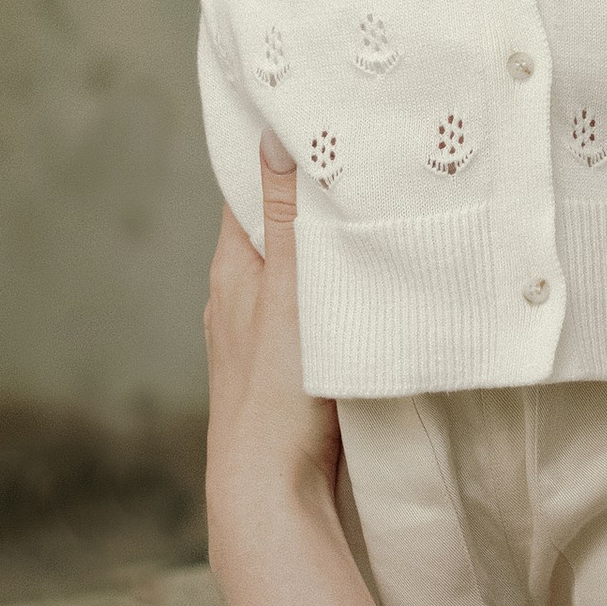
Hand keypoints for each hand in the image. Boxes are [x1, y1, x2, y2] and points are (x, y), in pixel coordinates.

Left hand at [203, 138, 339, 572]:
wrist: (270, 498)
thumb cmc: (276, 398)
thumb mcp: (289, 294)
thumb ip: (289, 220)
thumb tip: (275, 134)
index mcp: (232, 269)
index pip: (248, 186)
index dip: (276, 147)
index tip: (311, 108)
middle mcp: (239, 297)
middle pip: (276, 225)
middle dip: (312, 193)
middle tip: (361, 150)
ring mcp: (261, 336)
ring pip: (296, 271)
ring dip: (327, 245)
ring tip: (374, 208)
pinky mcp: (289, 370)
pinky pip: (313, 309)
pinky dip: (335, 289)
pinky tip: (366, 286)